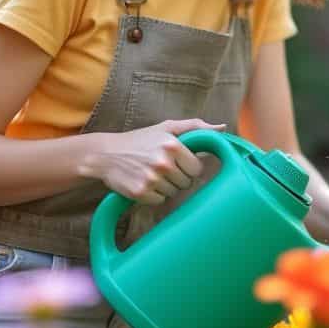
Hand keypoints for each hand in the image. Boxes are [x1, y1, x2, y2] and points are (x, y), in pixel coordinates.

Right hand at [81, 119, 223, 204]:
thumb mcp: (166, 128)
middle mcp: (163, 162)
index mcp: (173, 145)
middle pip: (187, 182)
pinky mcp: (140, 192)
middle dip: (178, 177)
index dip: (189, 167)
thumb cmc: (140, 140)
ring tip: (152, 174)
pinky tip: (144, 182)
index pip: (197, 168)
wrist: (106, 154)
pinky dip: (154, 195)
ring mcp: (151, 179)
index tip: (178, 162)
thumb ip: (196, 127)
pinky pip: (160, 200)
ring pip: (174, 193)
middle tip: (162, 167)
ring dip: (166, 186)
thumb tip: (222, 128)